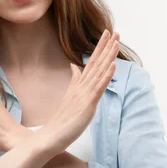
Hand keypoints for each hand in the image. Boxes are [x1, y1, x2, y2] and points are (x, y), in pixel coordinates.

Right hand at [38, 30, 119, 153]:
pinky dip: (106, 75)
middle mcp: (81, 86)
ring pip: (98, 71)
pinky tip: (112, 65)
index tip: (107, 35)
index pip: (91, 62)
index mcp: (78, 85)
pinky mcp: (87, 104)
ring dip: (108, 56)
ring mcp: (84, 94)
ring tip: (116, 42)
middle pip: (95, 62)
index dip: (99, 48)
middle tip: (114, 31)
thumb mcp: (69, 96)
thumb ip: (73, 80)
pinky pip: (98, 87)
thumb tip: (74, 66)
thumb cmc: (61, 120)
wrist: (50, 136)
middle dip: (106, 46)